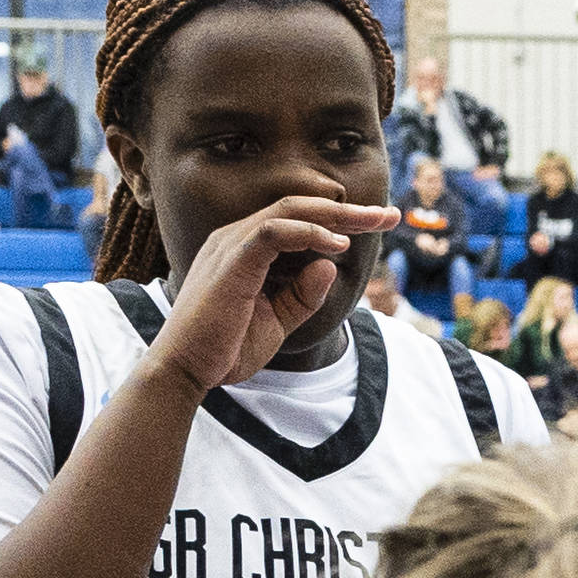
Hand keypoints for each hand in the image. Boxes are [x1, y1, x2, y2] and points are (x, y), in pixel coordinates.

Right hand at [150, 197, 397, 396]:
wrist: (187, 370)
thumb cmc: (226, 347)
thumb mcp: (279, 321)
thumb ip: (303, 294)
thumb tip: (331, 264)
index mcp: (247, 248)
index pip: (298, 219)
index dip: (341, 218)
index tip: (380, 224)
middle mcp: (238, 237)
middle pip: (299, 206)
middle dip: (348, 210)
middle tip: (390, 214)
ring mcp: (232, 244)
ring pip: (290, 211)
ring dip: (336, 215)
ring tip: (373, 223)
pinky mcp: (232, 260)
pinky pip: (274, 232)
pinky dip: (308, 232)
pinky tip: (336, 245)